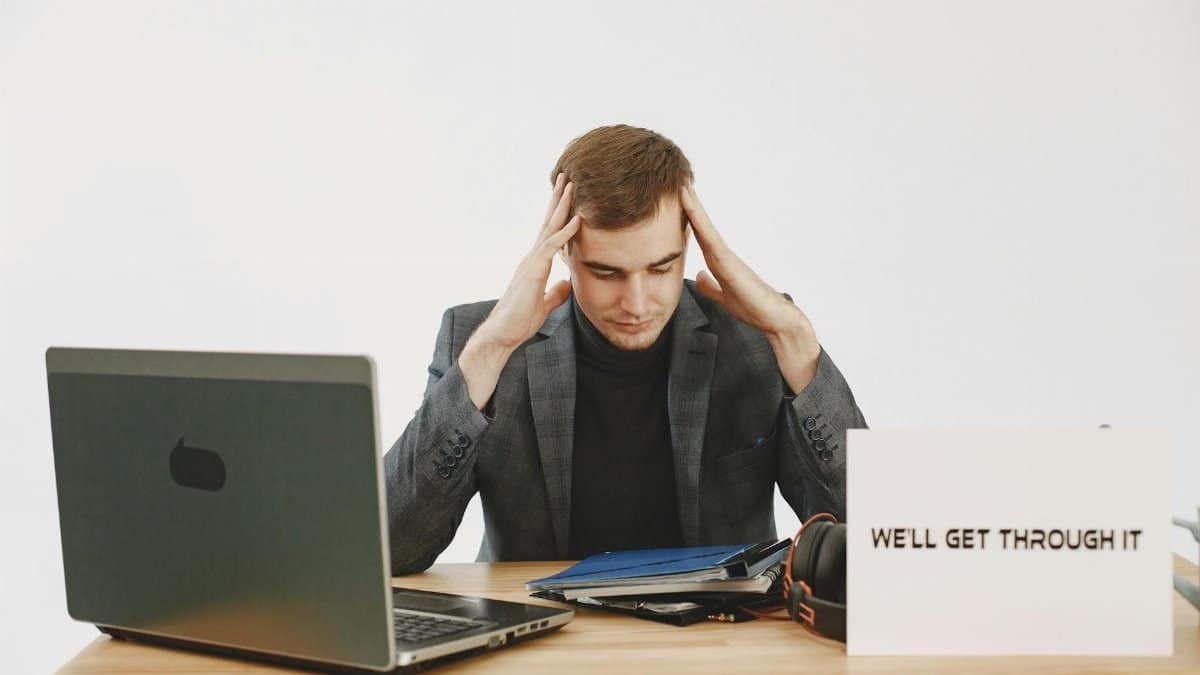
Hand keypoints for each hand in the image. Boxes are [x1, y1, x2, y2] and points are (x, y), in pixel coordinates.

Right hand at [459, 174, 580, 408]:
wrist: (502, 335)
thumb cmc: (519, 322)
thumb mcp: (545, 305)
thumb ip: (555, 293)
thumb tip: (567, 284)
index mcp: (535, 264)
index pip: (550, 233)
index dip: (560, 214)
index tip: (569, 196)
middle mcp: (532, 257)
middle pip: (548, 221)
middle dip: (559, 199)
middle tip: (568, 176)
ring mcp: (531, 262)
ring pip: (549, 227)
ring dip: (561, 205)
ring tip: (571, 184)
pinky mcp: (533, 271)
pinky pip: (551, 246)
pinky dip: (565, 232)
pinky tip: (577, 219)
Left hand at [681, 184, 822, 391]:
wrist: (774, 319)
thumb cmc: (753, 309)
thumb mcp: (723, 297)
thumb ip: (712, 286)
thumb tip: (700, 276)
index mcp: (717, 262)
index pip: (696, 234)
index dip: (685, 217)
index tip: (673, 200)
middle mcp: (720, 254)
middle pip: (699, 224)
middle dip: (687, 203)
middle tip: (674, 180)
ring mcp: (725, 256)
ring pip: (704, 225)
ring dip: (691, 204)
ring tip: (680, 183)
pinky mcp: (729, 262)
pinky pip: (709, 236)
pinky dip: (698, 219)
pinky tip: (688, 205)